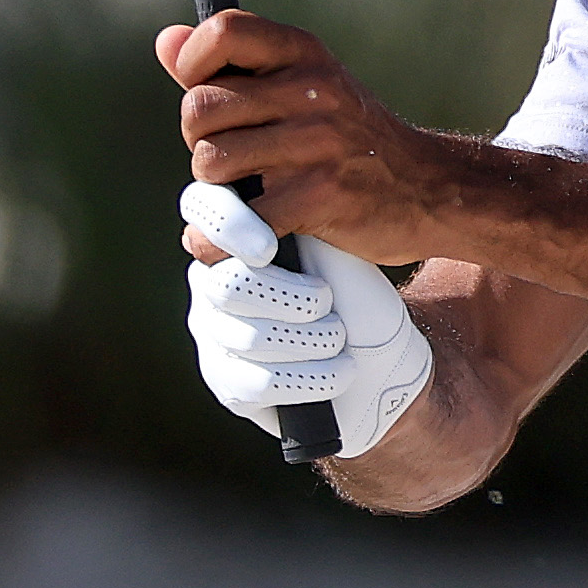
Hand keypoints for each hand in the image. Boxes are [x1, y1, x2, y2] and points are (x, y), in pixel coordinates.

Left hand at [160, 6, 465, 256]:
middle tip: (234, 157)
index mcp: (306, 53)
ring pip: (210, 164)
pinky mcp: (318, 197)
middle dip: (202, 140)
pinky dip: (219, 244)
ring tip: (244, 194)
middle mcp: (313, 89)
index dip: (194, 62)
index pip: (223, 31)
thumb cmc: (350, 139)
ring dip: (213, 192)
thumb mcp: (305, 87)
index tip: (203, 89)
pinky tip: (236, 243)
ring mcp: (317, 143)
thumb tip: (167, 40)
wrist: (430, 190)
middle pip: (200, 108)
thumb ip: (233, 68)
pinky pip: (233, 223)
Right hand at [181, 182, 432, 455]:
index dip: (227, 226)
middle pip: (228, 286)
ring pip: (250, 338)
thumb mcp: (335, 249)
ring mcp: (215, 337)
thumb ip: (293, 219)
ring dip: (313, 338)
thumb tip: (266, 199)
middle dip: (291, 297)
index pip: (202, 211)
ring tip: (341, 336)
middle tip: (327, 300)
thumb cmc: (356, 293)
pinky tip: (340, 370)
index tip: (269, 247)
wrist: (384, 356)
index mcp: (234, 237)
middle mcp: (211, 284)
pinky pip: (257, 384)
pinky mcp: (230, 387)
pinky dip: (311, 377)